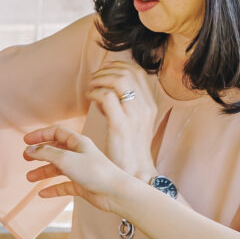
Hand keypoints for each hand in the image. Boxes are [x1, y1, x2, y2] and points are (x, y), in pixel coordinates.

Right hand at [22, 125, 137, 211]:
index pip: (56, 132)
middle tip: (26, 158)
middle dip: (39, 154)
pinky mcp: (82, 185)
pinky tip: (42, 194)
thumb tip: (30, 149)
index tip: (26, 141)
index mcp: (78, 143)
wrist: (115, 192)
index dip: (40, 135)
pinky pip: (64, 186)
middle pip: (55, 150)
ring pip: (58, 169)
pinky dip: (53, 189)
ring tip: (30, 178)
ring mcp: (80, 170)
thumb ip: (46, 153)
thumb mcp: (66, 159)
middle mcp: (79, 155)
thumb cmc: (95, 172)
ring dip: (43, 172)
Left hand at [85, 60, 158, 180]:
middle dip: (107, 70)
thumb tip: (108, 90)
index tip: (105, 71)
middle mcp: (145, 107)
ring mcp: (134, 116)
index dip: (119, 65)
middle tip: (95, 78)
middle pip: (128, 72)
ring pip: (118, 80)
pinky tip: (89, 99)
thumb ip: (124, 104)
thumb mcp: (133, 122)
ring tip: (91, 87)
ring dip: (100, 79)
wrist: (134, 173)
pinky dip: (95, 93)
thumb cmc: (129, 149)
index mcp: (150, 105)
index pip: (138, 71)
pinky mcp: (120, 125)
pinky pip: (106, 97)